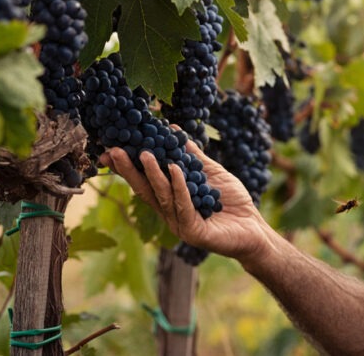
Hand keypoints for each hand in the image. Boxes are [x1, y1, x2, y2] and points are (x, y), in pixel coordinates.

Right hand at [100, 137, 271, 261]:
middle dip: (129, 169)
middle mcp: (170, 212)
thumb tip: (174, 130)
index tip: (110, 148)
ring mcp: (180, 224)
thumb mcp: (209, 171)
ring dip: (152, 174)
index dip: (126, 166)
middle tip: (114, 150)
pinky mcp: (194, 233)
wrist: (254, 227)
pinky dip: (179, 186)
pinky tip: (175, 168)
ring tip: (145, 154)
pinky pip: (184, 206)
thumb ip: (191, 155)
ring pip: (162, 196)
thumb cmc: (231, 200)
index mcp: (169, 198)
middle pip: (145, 189)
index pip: (143, 180)